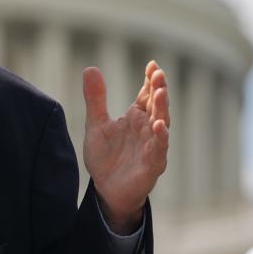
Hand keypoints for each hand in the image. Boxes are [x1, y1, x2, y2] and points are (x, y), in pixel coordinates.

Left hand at [82, 61, 169, 233]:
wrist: (105, 189)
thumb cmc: (106, 156)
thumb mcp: (96, 124)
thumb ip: (95, 99)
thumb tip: (90, 68)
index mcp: (136, 118)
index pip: (146, 95)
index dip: (150, 80)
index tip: (152, 64)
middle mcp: (147, 130)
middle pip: (156, 106)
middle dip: (159, 90)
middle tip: (158, 73)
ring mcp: (152, 147)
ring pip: (162, 125)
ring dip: (162, 109)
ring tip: (160, 93)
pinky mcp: (151, 165)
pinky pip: (158, 150)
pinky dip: (160, 139)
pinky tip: (159, 127)